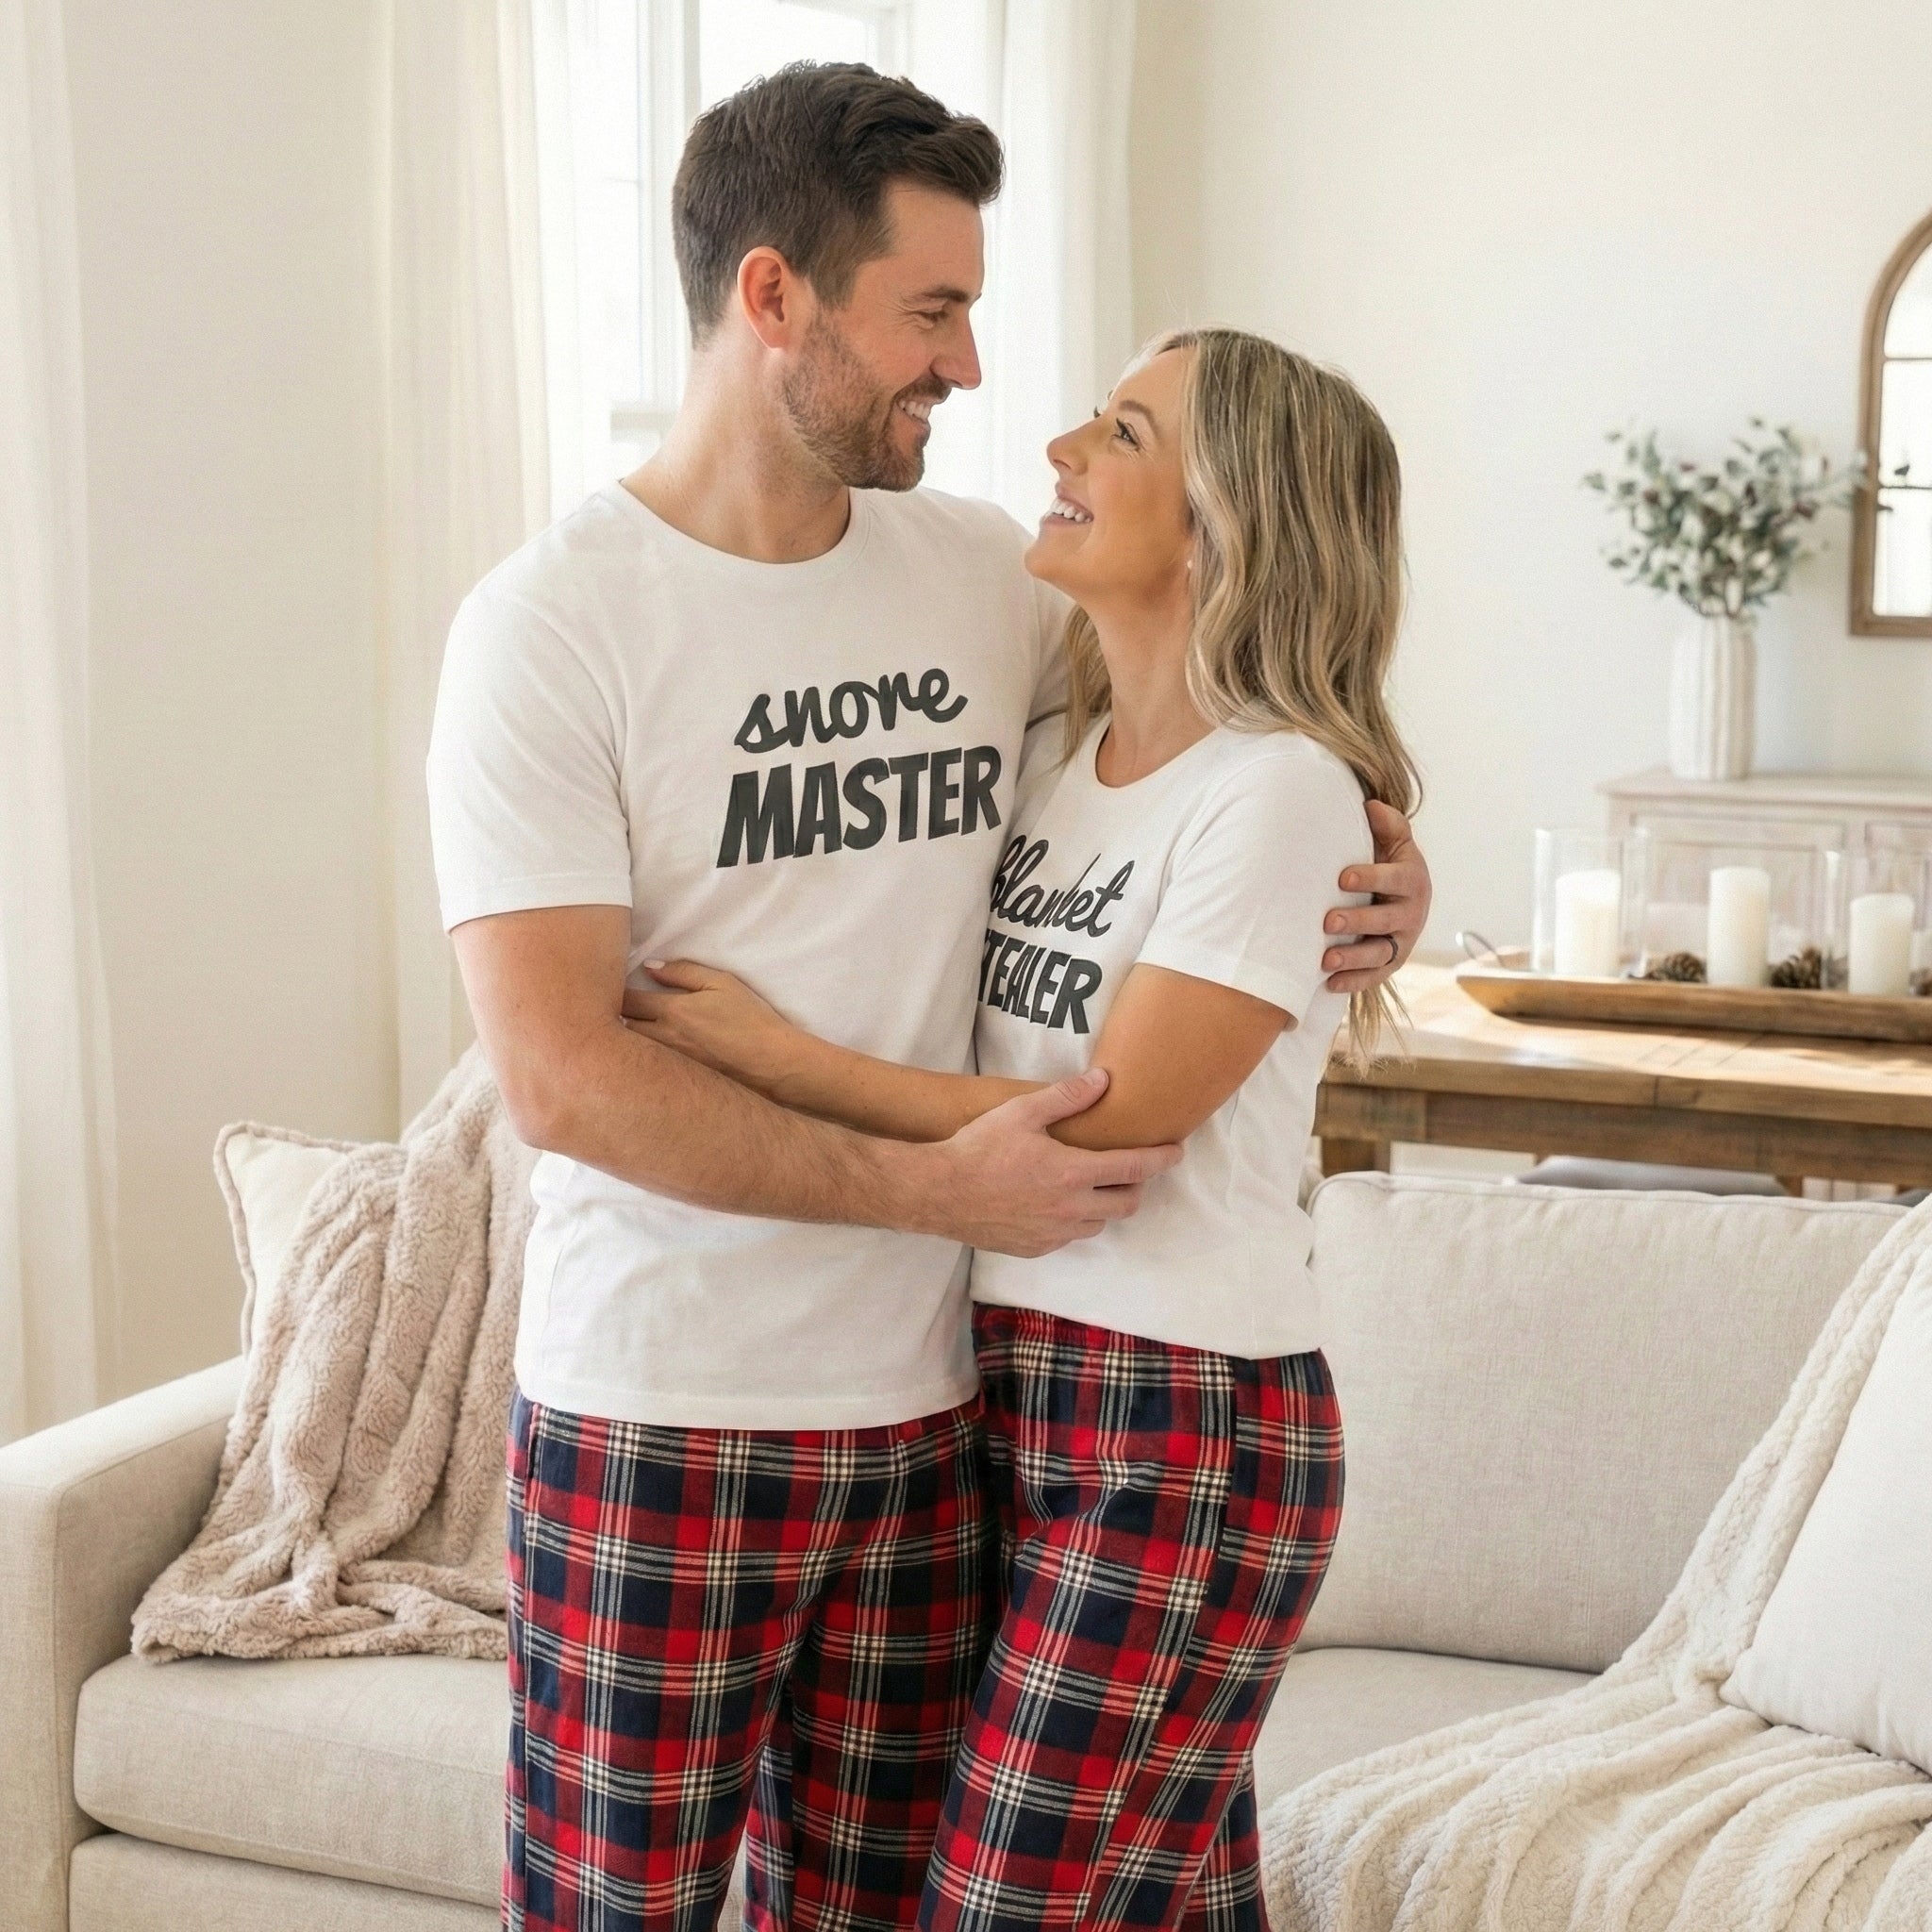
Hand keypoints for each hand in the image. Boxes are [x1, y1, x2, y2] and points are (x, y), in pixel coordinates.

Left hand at [621, 960, 800, 1096]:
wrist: (770, 1061)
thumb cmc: (750, 1018)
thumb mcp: (722, 983)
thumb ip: (683, 972)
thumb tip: (649, 967)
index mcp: (672, 1011)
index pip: (627, 999)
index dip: (612, 990)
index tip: (609, 983)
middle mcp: (664, 1038)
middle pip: (620, 1027)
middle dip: (611, 1015)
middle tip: (608, 1003)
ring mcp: (669, 1062)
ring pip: (631, 1048)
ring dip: (623, 1036)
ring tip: (621, 1025)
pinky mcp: (678, 1078)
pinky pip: (648, 1063)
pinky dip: (639, 1055)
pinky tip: (643, 1050)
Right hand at [922, 1068, 1182, 1256]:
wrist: (939, 1193)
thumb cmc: (979, 1148)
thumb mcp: (1021, 1112)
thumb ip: (1066, 1097)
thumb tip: (1103, 1080)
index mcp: (1072, 1173)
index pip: (1134, 1168)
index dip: (1161, 1159)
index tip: (1176, 1151)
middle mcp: (1071, 1209)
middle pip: (1127, 1203)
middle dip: (1137, 1186)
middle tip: (1129, 1168)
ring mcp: (1054, 1233)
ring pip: (1100, 1223)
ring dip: (1105, 1204)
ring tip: (1091, 1184)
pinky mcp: (1036, 1248)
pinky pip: (1070, 1237)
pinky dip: (1075, 1219)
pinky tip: (1057, 1203)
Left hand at [1322, 801, 1431, 993]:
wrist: (1400, 895)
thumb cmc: (1388, 862)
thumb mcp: (1394, 842)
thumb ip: (1389, 825)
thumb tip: (1371, 806)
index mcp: (1412, 879)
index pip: (1395, 879)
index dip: (1371, 878)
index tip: (1343, 878)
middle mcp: (1412, 913)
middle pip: (1386, 920)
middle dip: (1358, 921)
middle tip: (1328, 921)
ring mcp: (1403, 941)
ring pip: (1381, 953)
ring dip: (1354, 958)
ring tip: (1325, 960)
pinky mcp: (1392, 963)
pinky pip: (1375, 976)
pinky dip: (1353, 981)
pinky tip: (1329, 984)